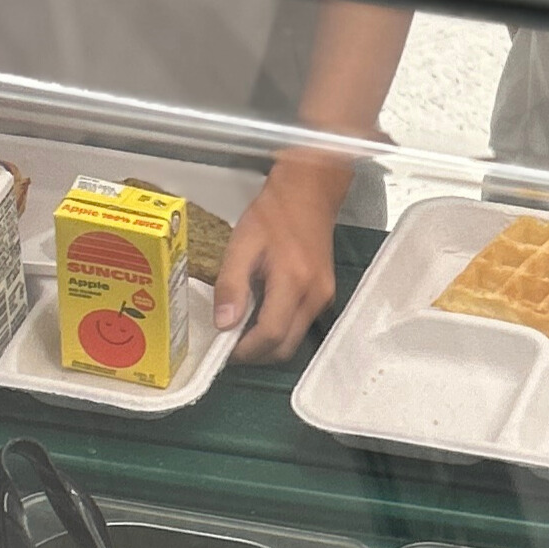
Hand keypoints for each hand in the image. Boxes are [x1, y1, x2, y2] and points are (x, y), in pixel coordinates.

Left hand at [218, 153, 349, 362]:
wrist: (309, 193)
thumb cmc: (275, 213)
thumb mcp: (242, 243)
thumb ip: (231, 284)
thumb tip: (224, 323)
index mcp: (293, 281)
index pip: (271, 335)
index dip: (245, 350)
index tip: (224, 348)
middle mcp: (314, 295)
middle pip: (285, 347)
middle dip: (255, 354)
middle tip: (229, 344)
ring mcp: (323, 297)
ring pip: (294, 339)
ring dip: (267, 343)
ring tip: (242, 327)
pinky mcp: (324, 295)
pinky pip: (300, 325)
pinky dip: (280, 329)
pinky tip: (261, 313)